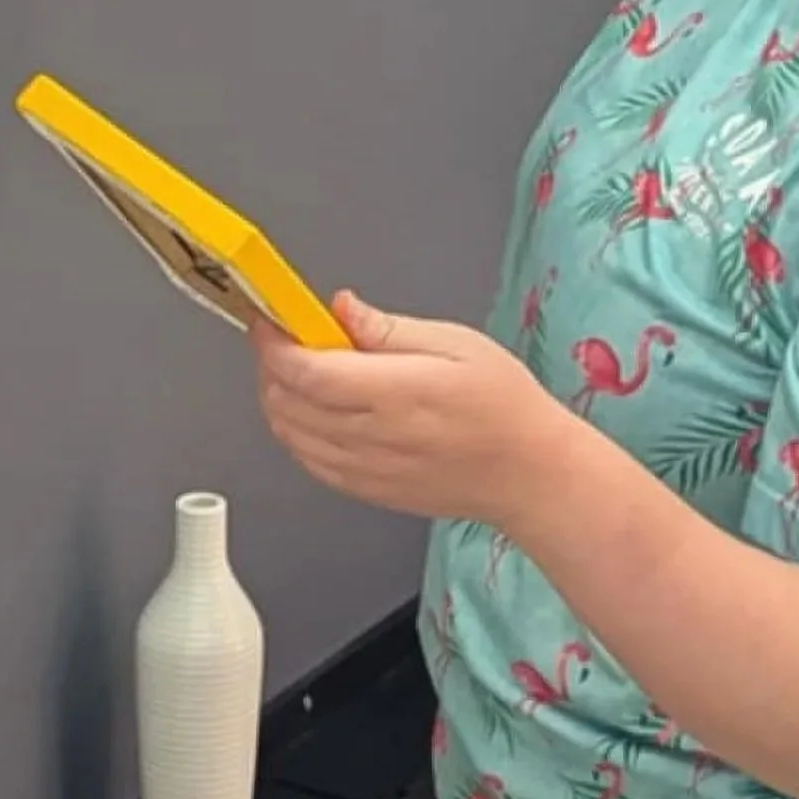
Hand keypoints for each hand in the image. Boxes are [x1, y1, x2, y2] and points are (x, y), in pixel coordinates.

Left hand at [251, 294, 576, 535]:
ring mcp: (366, 470)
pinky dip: (295, 432)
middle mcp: (373, 436)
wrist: (527, 474)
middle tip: (284, 337)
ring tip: (296, 370)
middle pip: (288, 403)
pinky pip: (308, 461)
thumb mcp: (457, 343)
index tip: (271, 320)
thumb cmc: (503, 404)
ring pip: (290, 434)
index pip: (308, 372)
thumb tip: (340, 307)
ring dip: (278, 398)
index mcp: (396, 393)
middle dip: (271, 365)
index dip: (276, 344)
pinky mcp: (366, 491)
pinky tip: (311, 410)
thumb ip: (389, 329)